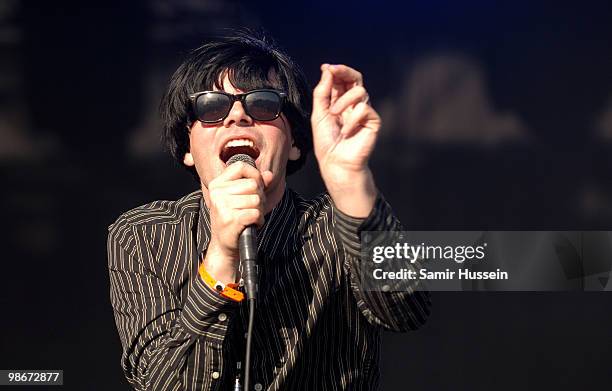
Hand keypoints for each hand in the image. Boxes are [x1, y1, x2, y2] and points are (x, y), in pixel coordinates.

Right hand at [202, 162, 271, 283]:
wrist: (224, 245)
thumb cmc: (234, 219)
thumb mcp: (242, 198)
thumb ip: (257, 184)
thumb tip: (269, 175)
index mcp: (217, 184)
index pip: (241, 166)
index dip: (255, 174)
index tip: (257, 186)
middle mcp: (217, 193)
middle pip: (253, 184)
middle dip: (260, 197)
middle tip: (252, 208)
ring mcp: (222, 207)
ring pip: (256, 199)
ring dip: (259, 210)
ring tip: (250, 217)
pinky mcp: (230, 220)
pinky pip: (256, 213)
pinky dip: (259, 220)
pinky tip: (252, 224)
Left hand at [311, 64, 380, 215]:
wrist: (336, 163)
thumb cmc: (327, 142)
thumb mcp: (319, 114)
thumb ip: (322, 92)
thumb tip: (327, 70)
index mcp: (340, 101)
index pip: (342, 80)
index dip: (336, 71)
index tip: (326, 67)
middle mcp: (353, 104)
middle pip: (356, 79)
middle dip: (345, 72)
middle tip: (333, 70)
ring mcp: (364, 112)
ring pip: (360, 91)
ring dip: (343, 101)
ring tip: (334, 115)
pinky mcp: (373, 121)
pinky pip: (365, 109)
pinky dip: (352, 120)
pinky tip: (346, 132)